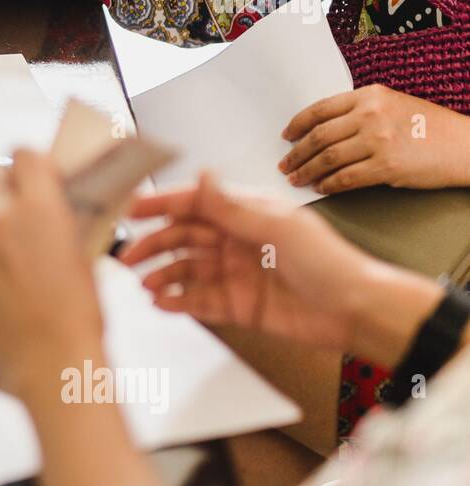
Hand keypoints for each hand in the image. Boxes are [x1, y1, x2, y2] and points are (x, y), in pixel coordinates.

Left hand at [0, 150, 102, 398]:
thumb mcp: (83, 255)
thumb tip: (51, 210)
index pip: (24, 154)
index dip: (28, 163)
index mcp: (41, 205)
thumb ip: (59, 223)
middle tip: (16, 214)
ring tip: (0, 258)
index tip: (32, 175)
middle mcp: (1, 216)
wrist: (53, 361)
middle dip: (3, 190)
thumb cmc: (78, 315)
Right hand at [120, 173, 414, 356]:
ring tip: (145, 285)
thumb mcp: (277, 227)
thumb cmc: (329, 263)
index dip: (160, 205)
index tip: (130, 209)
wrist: (357, 311)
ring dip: (163, 276)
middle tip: (128, 256)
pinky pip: (199, 301)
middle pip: (182, 238)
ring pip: (186, 270)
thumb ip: (231, 207)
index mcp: (246, 213)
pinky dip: (178, 302)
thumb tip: (202, 175)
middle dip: (153, 245)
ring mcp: (235, 273)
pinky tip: (163, 304)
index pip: (193, 204)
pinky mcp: (238, 305)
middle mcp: (236, 241)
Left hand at [279, 85, 469, 193]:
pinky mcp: (387, 167)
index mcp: (369, 96)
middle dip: (296, 153)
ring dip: (307, 171)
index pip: (319, 109)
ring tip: (296, 178)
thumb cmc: (429, 126)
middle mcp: (370, 115)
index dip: (297, 124)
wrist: (465, 145)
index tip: (286, 136)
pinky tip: (321, 187)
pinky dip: (328, 184)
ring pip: (328, 158)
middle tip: (285, 164)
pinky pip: (346, 178)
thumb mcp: (393, 104)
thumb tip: (323, 130)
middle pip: (319, 136)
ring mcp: (378, 141)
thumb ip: (360, 110)